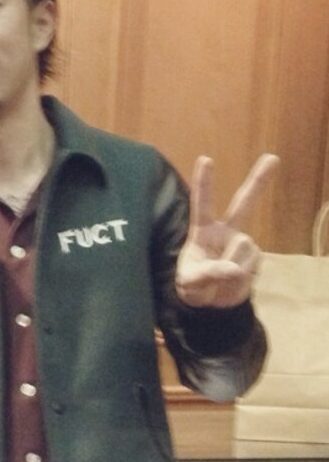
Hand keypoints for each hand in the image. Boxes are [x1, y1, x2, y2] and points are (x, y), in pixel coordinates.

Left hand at [175, 152, 278, 307]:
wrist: (212, 303)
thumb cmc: (194, 286)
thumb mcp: (189, 284)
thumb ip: (205, 275)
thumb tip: (232, 270)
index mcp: (203, 231)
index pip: (202, 205)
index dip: (204, 184)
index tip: (205, 160)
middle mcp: (226, 232)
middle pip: (243, 204)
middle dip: (258, 181)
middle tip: (272, 158)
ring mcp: (243, 244)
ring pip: (241, 253)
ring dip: (229, 273)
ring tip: (220, 281)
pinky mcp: (255, 259)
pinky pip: (248, 270)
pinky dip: (238, 283)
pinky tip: (232, 284)